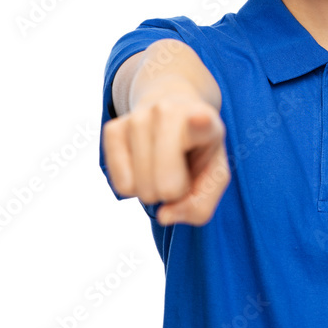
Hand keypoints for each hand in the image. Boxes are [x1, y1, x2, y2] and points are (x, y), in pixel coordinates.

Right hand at [103, 89, 229, 226]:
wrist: (173, 113)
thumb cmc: (197, 151)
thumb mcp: (214, 177)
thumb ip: (200, 206)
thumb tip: (163, 216)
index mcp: (205, 120)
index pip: (200, 123)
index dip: (199, 123)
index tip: (200, 119)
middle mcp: (168, 112)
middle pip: (166, 186)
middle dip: (173, 192)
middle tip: (179, 169)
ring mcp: (138, 117)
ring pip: (139, 187)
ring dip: (152, 188)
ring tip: (163, 163)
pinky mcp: (113, 128)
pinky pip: (121, 185)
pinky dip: (133, 186)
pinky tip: (143, 162)